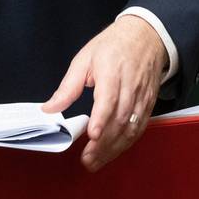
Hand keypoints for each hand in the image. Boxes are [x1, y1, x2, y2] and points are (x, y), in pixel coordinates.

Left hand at [42, 15, 166, 171]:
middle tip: (87, 159)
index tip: (93, 135)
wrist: (146, 37)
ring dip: (114, 148)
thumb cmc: (113, 46)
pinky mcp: (148, 105)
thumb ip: (68, 87)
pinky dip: (126, 143)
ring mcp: (141, 97)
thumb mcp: (84, 58)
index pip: (109, 98)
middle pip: (120, 119)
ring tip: (96, 161)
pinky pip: (139, 128)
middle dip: (104, 143)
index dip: (101, 118)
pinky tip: (113, 152)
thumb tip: (49, 108)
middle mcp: (130, 86)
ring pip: (131, 128)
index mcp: (112, 71)